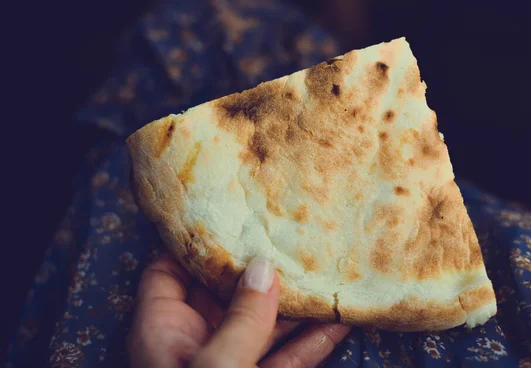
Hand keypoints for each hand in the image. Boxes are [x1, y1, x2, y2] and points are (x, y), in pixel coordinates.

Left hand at [127, 252, 350, 366]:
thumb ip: (240, 321)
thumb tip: (262, 268)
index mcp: (163, 333)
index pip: (168, 269)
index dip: (194, 239)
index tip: (229, 209)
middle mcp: (194, 345)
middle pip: (224, 292)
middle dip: (257, 267)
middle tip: (289, 232)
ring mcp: (229, 366)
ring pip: (262, 326)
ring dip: (294, 305)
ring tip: (322, 270)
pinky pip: (286, 360)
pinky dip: (311, 344)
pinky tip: (338, 323)